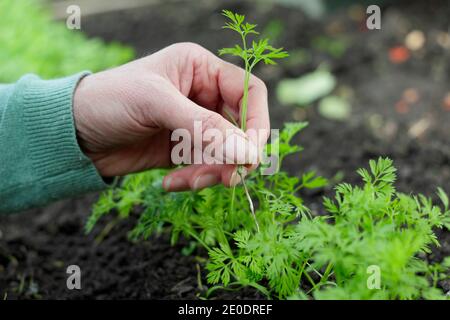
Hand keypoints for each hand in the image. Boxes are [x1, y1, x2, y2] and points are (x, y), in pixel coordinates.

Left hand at [73, 42, 268, 190]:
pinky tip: (170, 184)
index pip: (250, 93)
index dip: (258, 123)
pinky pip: (206, 168)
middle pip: (242, 128)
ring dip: (214, 172)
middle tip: (226, 179)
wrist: (72, 133)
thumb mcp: (156, 104)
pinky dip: (195, 180)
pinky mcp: (183, 150)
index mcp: (200, 69)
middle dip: (234, 156)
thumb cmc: (108, 101)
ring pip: (227, 153)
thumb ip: (204, 127)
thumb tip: (249, 153)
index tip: (250, 154)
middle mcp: (202, 95)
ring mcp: (194, 125)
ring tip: (188, 182)